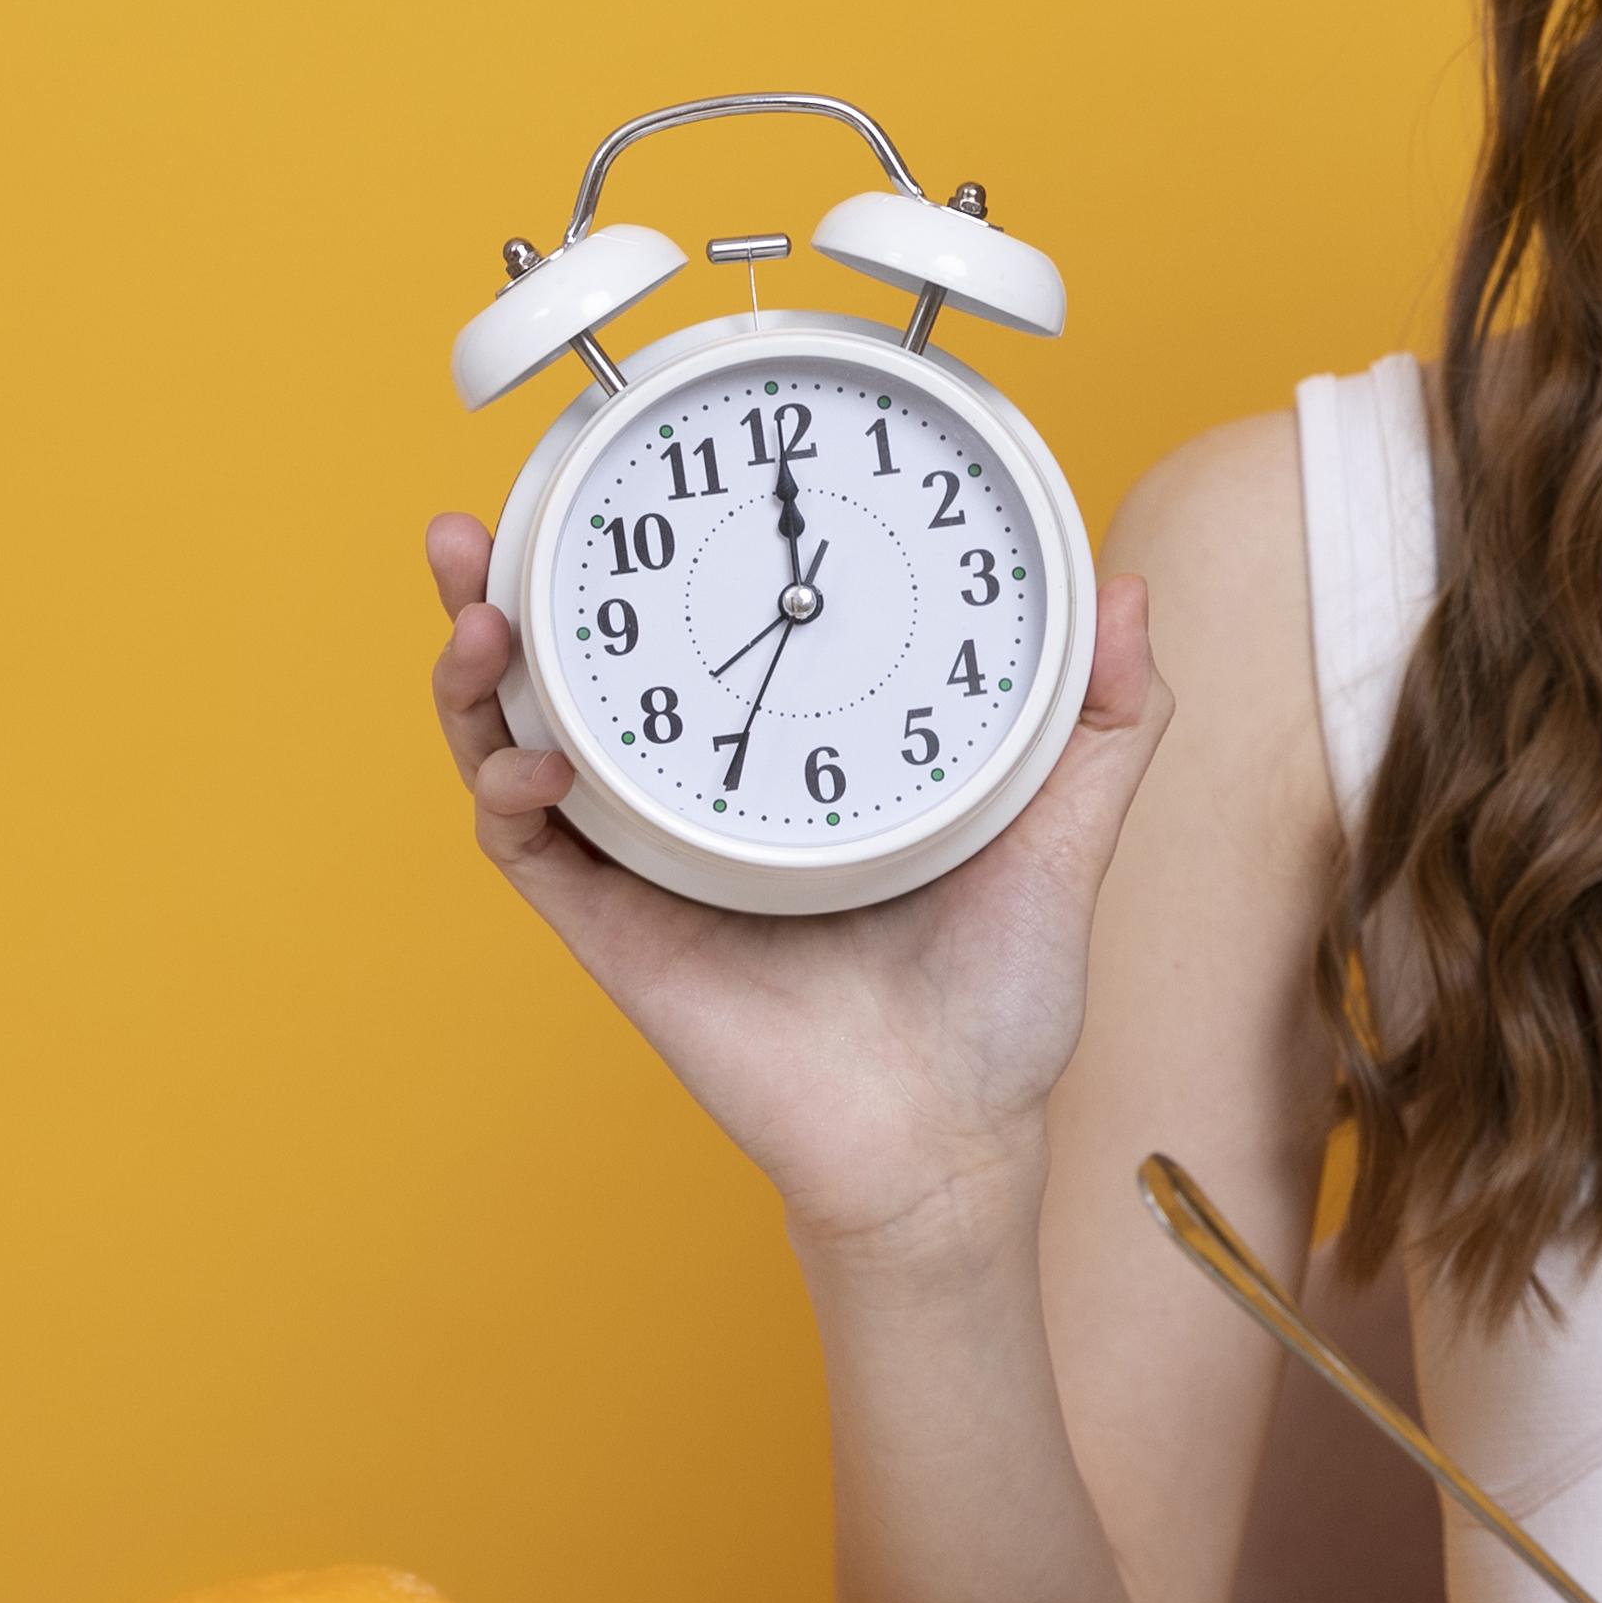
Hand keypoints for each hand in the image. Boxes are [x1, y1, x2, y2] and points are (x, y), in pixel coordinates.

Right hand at [425, 513, 1172, 1247]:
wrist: (951, 1136)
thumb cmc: (998, 995)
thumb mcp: (1063, 829)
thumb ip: (1102, 716)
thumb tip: (1127, 588)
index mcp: (789, 749)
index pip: (696, 621)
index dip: (643, 544)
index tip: (635, 466)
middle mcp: (700, 791)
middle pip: (572, 663)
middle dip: (508, 582)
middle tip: (479, 518)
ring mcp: (648, 857)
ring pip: (518, 736)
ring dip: (473, 665)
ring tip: (476, 603)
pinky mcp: (618, 930)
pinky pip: (526, 849)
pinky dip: (505, 788)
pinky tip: (530, 752)